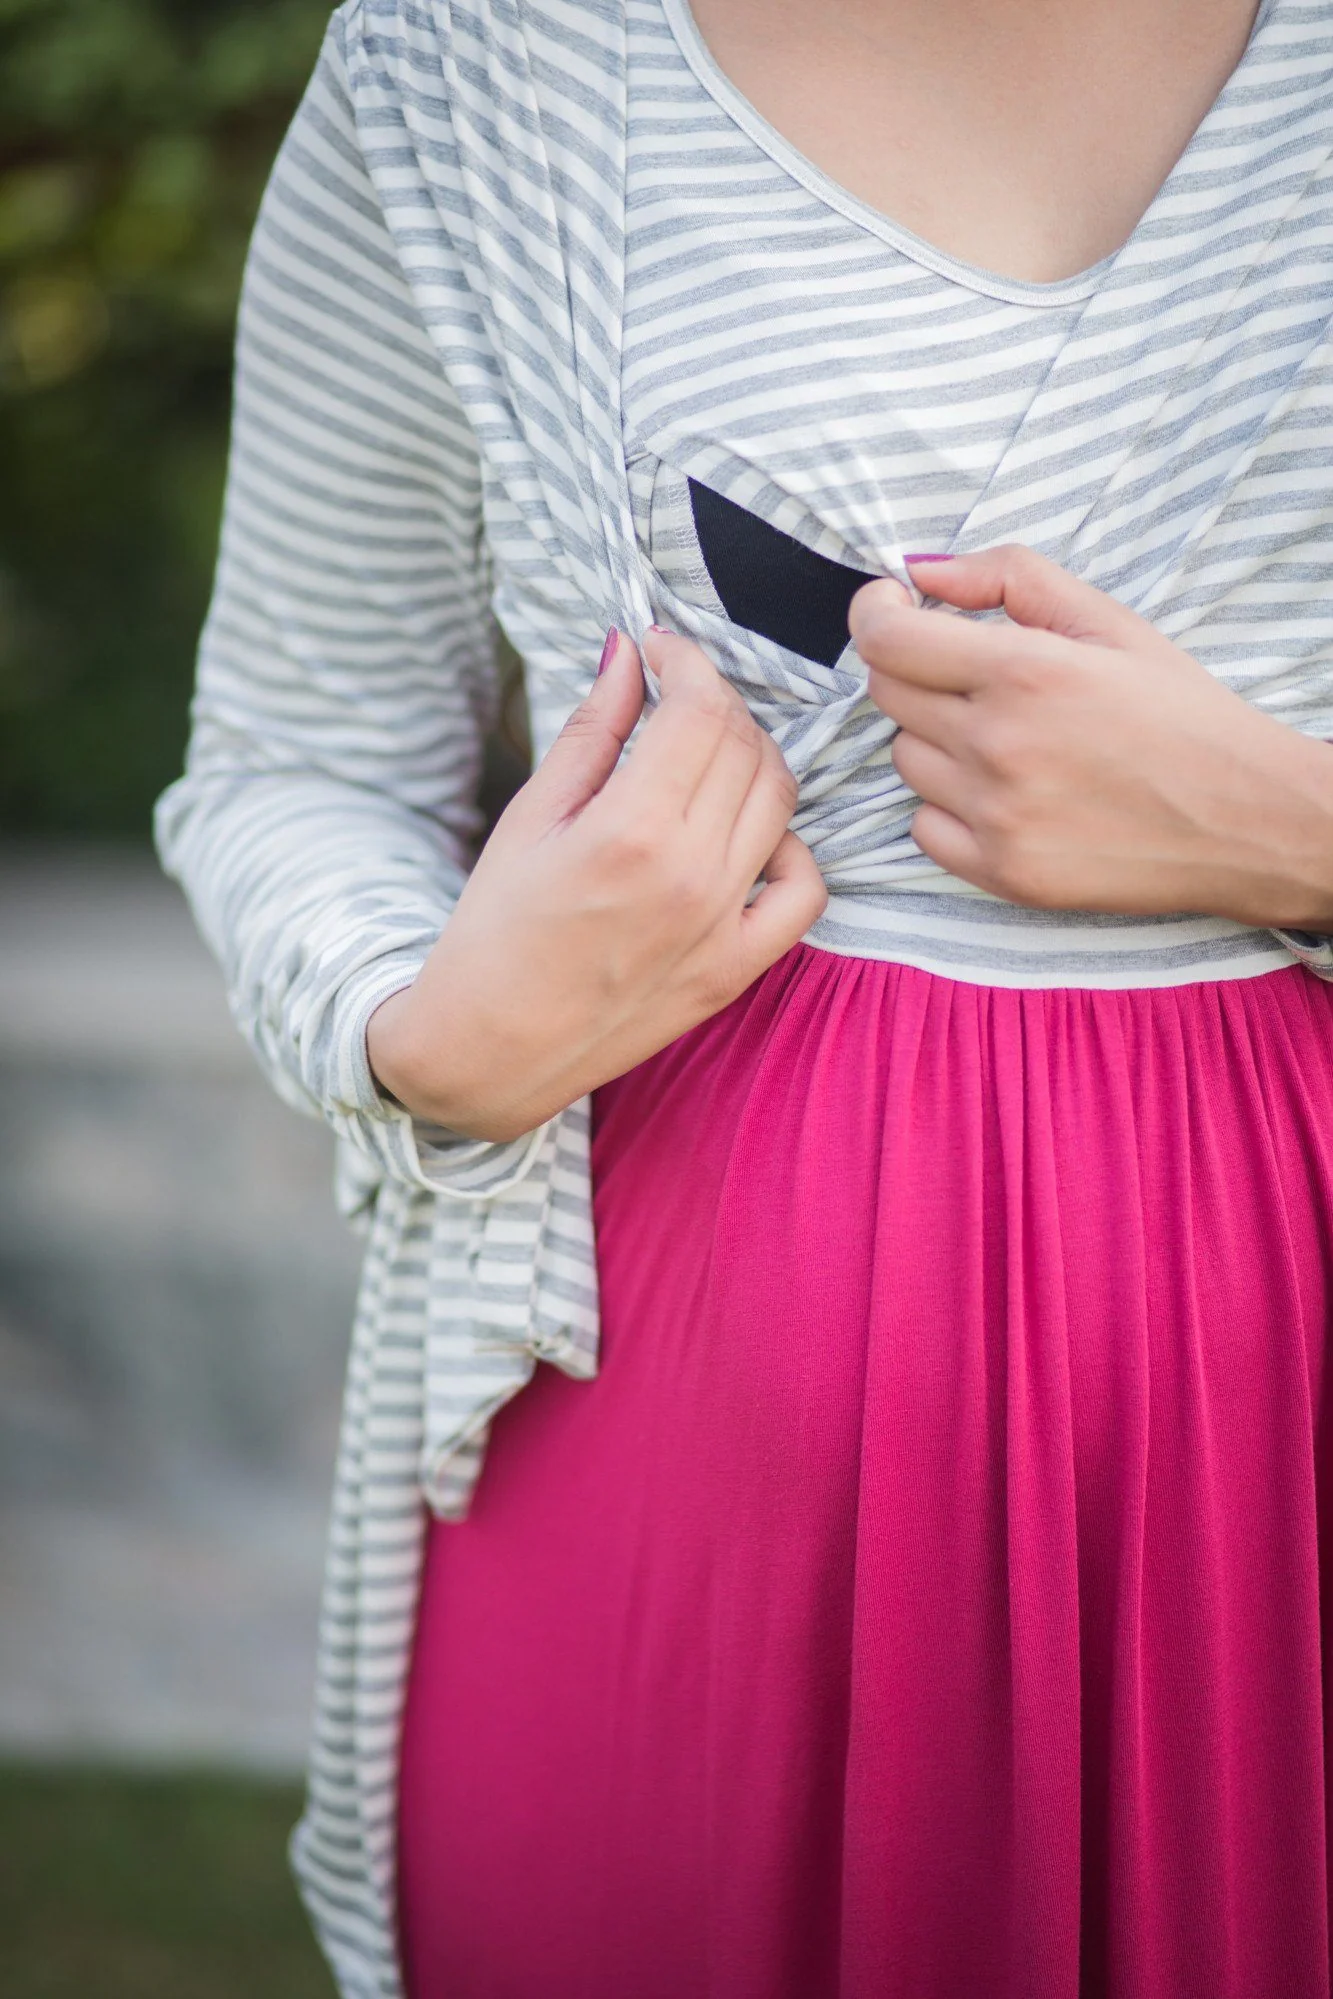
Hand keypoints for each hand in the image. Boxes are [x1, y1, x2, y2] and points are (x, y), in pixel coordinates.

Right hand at [367, 627, 825, 1140]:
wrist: (490, 1049)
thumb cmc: (494, 933)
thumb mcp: (530, 817)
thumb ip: (592, 730)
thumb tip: (628, 653)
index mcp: (632, 831)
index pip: (700, 710)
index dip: (686, 661)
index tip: (662, 650)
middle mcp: (691, 877)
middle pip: (745, 746)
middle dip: (714, 701)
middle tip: (674, 699)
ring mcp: (722, 928)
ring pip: (779, 802)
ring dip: (750, 758)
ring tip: (703, 757)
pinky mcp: (735, 969)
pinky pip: (802, 890)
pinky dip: (788, 849)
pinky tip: (744, 838)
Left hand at [852, 545, 1332, 926]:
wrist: (1247, 819)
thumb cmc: (1181, 715)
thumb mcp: (1109, 621)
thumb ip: (1009, 578)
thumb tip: (922, 572)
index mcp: (1025, 672)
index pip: (885, 639)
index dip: (875, 614)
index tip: (891, 608)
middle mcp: (999, 745)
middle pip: (886, 695)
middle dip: (912, 669)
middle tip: (966, 672)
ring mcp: (995, 816)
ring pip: (904, 759)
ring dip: (936, 739)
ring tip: (1008, 738)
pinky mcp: (1000, 873)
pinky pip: (922, 826)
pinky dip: (948, 806)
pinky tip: (1005, 793)